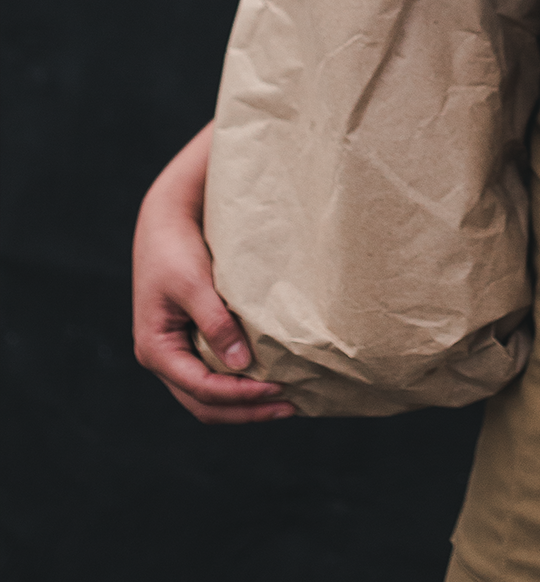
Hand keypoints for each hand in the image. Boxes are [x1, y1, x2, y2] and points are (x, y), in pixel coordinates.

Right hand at [132, 125, 293, 423]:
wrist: (167, 221)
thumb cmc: (178, 250)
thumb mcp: (195, 285)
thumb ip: (216, 324)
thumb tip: (242, 366)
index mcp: (156, 350)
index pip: (202, 389)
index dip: (241, 395)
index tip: (278, 389)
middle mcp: (163, 359)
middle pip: (205, 403)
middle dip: (246, 410)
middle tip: (291, 406)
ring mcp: (176, 353)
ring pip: (209, 395)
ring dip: (245, 404)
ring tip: (286, 402)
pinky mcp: (191, 341)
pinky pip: (214, 375)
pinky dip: (240, 384)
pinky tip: (269, 378)